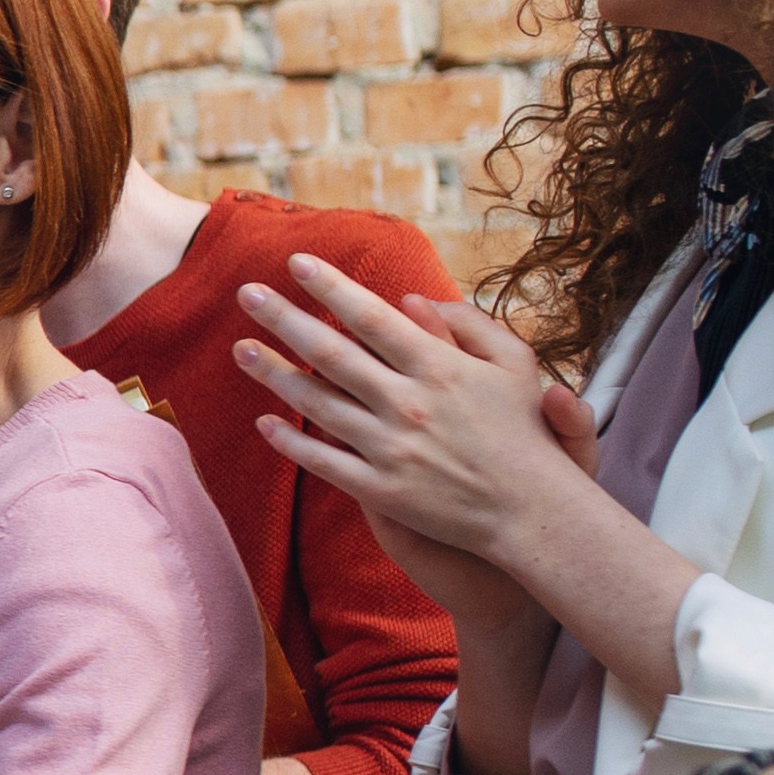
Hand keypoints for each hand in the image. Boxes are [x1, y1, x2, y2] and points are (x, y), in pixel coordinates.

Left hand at [232, 260, 599, 628]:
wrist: (533, 511)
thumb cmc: (525, 431)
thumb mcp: (517, 364)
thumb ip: (468, 325)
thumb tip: (411, 301)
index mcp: (440, 367)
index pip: (372, 317)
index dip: (331, 288)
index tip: (296, 263)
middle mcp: (409, 403)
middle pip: (332, 353)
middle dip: (284, 319)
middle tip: (246, 293)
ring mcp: (391, 448)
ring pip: (317, 404)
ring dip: (274, 374)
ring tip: (241, 348)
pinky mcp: (381, 490)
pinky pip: (323, 461)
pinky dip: (291, 441)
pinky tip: (264, 422)